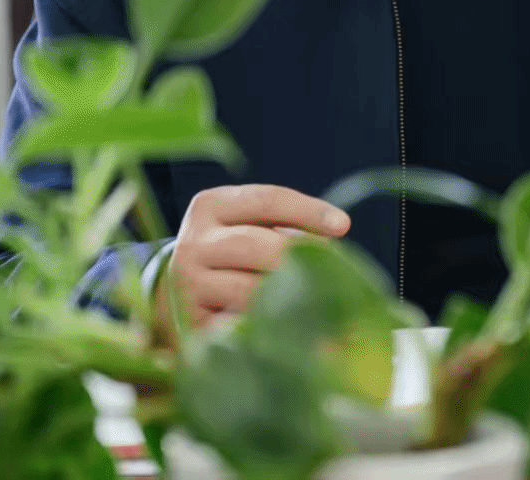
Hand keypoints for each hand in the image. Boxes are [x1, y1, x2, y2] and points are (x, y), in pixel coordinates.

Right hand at [164, 184, 350, 330]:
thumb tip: (336, 242)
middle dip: (296, 256)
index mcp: (210, 206)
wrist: (186, 292)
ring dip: (285, 296)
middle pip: (253, 243)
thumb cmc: (239, 252)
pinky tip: (292, 329)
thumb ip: (289, 227)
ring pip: (247, 289)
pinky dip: (268, 325)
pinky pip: (237, 325)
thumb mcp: (253, 225)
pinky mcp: (193, 324)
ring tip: (318, 301)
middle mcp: (192, 243)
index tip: (343, 225)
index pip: (266, 200)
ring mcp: (188, 286)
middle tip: (330, 270)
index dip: (308, 211)